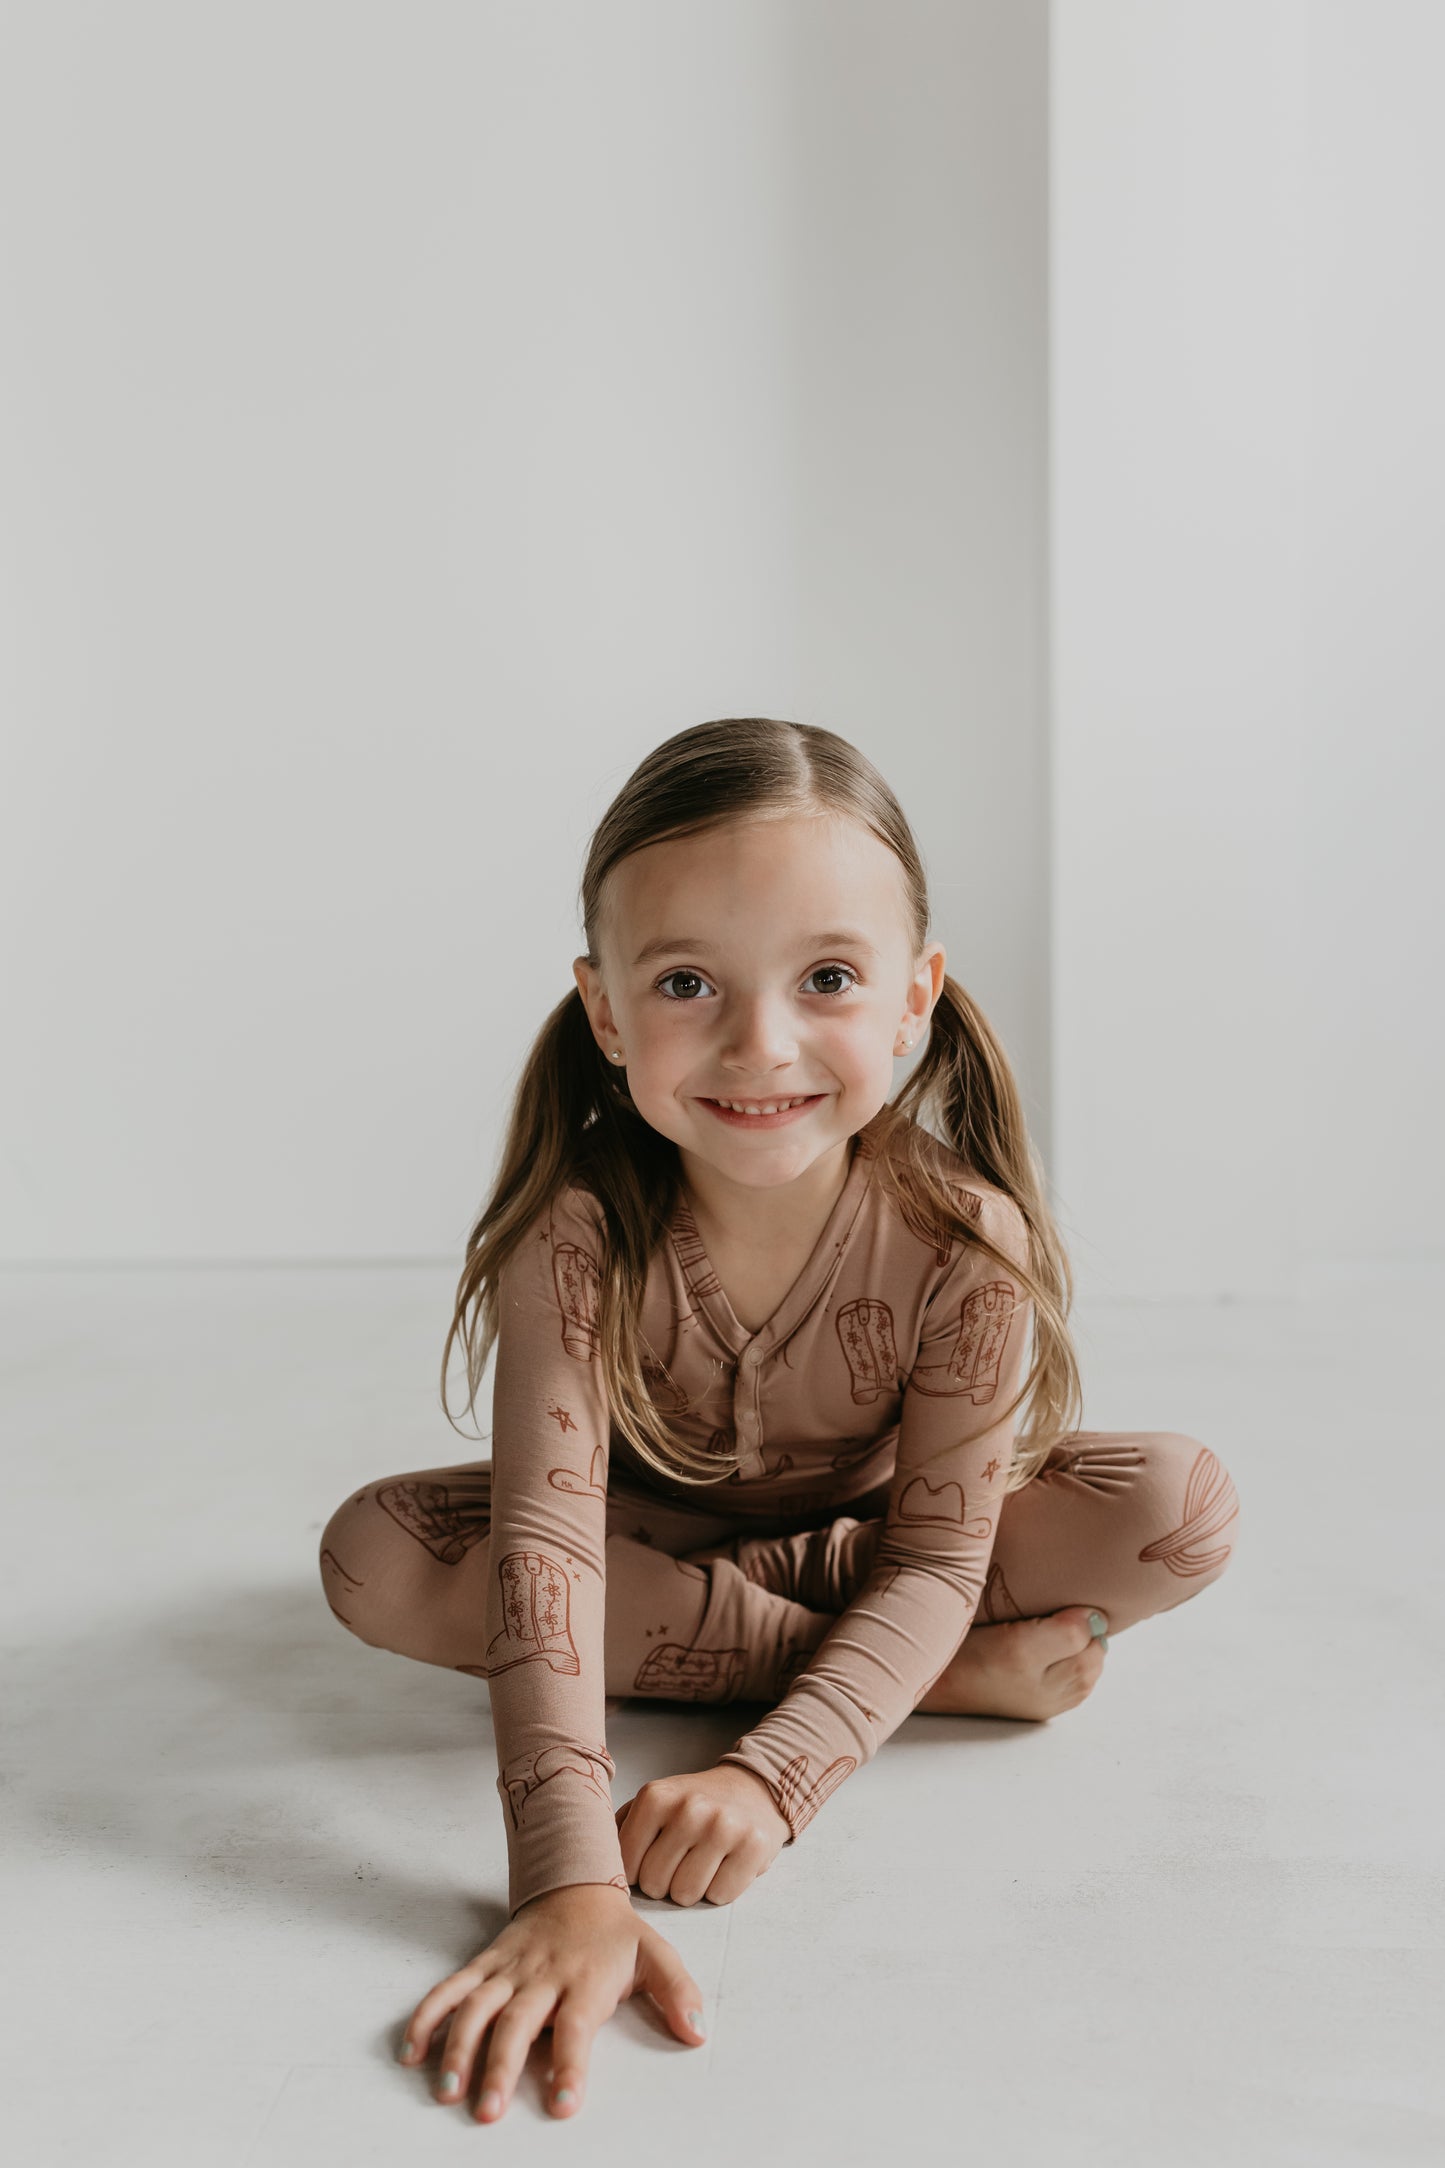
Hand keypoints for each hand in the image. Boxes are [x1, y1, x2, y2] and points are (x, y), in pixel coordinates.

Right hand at [397, 1882, 704, 2121]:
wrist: (575, 1881)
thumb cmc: (614, 1932)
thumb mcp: (655, 1954)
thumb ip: (677, 1992)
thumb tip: (698, 2031)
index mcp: (584, 1981)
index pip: (577, 2028)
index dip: (570, 2066)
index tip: (562, 2105)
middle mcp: (542, 1977)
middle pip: (517, 2024)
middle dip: (499, 2068)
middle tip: (486, 2112)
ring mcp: (508, 1970)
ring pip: (475, 2008)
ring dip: (456, 2049)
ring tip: (445, 2092)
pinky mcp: (484, 1964)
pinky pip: (451, 1989)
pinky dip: (428, 2017)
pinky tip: (412, 2051)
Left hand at [614, 1762, 790, 1904]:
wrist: (754, 1788)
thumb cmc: (694, 1804)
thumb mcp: (655, 1801)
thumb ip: (622, 1826)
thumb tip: (591, 1858)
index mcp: (656, 1796)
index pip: (626, 1866)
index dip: (636, 1873)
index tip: (650, 1860)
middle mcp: (690, 1808)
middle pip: (655, 1885)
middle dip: (663, 1883)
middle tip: (679, 1863)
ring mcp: (724, 1826)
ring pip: (686, 1895)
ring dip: (691, 1889)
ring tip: (701, 1863)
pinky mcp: (754, 1846)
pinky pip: (720, 1896)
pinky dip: (720, 1889)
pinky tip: (724, 1865)